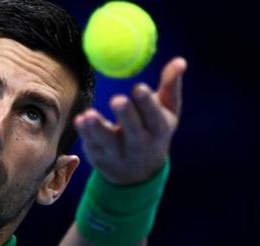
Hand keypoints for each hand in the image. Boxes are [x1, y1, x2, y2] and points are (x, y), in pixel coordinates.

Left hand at [74, 57, 186, 184]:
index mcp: (159, 130)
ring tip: (88, 114)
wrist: (138, 171)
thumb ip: (170, 85)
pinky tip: (79, 120)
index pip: (154, 118)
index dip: (147, 104)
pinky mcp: (99, 157)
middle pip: (133, 131)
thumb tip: (179, 60)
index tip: (138, 88)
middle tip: (117, 99)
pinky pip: (91, 144)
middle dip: (126, 116)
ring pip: (108, 142)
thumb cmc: (154, 129)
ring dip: (97, 128)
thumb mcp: (166, 111)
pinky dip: (84, 133)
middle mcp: (140, 145)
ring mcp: (118, 154)